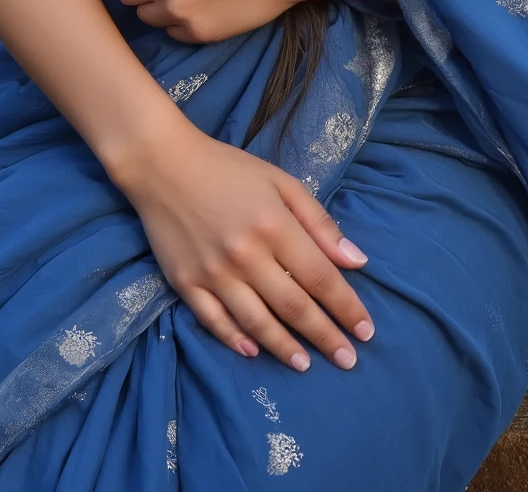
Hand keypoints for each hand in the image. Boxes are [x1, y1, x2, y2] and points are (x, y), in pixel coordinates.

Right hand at [121, 118, 373, 372]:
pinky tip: (253, 352)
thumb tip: (357, 262)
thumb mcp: (281, 182)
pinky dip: (236, 340)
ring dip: (285, 349)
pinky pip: (215, 322)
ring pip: (257, 323)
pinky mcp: (185, 283)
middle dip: (325, 337)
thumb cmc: (228, 169)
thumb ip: (319, 222)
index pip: (320, 277)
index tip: (366, 331)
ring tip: (306, 364)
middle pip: (294, 307)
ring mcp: (213, 273)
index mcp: (274, 225)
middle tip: (348, 360)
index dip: (346, 307)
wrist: (162, 163)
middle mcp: (245, 254)